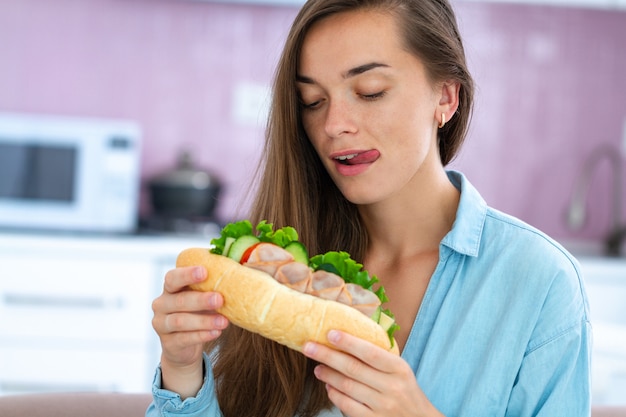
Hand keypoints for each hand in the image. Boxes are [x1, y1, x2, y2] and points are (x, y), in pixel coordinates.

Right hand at [151, 266, 228, 397]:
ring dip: (204, 321)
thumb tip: (243, 268)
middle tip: (220, 299)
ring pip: (181, 321)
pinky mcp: (168, 343)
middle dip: (200, 300)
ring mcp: (161, 324)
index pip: (173, 277)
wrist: (184, 345)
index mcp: (171, 288)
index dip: (187, 274)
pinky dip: (201, 335)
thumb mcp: (204, 297)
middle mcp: (162, 304)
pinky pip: (184, 338)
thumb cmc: (199, 312)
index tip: (204, 272)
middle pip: (179, 300)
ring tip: (224, 322)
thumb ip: (215, 284)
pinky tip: (216, 333)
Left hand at [302, 331, 443, 416]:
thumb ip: (380, 355)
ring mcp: (382, 406)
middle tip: (309, 347)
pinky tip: (328, 387)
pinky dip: (335, 395)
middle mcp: (391, 387)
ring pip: (347, 387)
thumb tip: (348, 334)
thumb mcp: (400, 369)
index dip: (348, 342)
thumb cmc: (405, 389)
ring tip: (317, 367)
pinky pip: (348, 406)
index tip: (330, 333)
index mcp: (399, 368)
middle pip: (353, 368)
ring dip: (328, 375)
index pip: (370, 352)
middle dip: (327, 356)